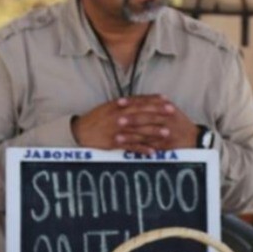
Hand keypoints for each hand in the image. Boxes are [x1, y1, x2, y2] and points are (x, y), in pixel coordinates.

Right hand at [71, 95, 198, 154]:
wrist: (79, 132)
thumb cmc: (96, 119)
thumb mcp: (108, 107)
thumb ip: (123, 104)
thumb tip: (138, 100)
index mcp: (117, 106)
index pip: (139, 101)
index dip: (153, 100)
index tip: (166, 99)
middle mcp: (118, 116)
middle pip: (141, 114)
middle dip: (158, 113)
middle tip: (173, 113)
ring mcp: (116, 130)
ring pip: (138, 131)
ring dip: (153, 132)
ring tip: (167, 133)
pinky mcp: (114, 143)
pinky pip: (130, 146)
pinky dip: (141, 149)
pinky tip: (152, 152)